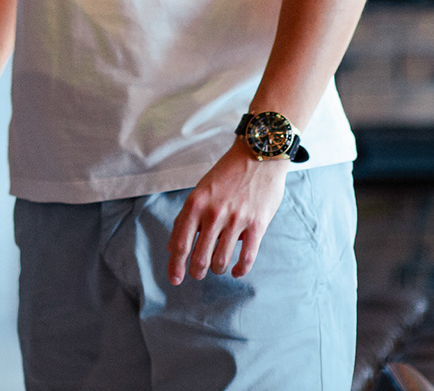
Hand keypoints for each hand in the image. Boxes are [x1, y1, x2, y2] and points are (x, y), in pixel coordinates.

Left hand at [166, 140, 287, 284]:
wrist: (259, 156)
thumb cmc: (227, 173)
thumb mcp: (201, 190)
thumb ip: (188, 216)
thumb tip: (175, 246)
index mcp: (195, 204)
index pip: (180, 243)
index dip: (176, 265)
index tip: (175, 278)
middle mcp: (213, 213)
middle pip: (199, 256)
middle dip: (196, 271)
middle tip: (197, 274)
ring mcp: (236, 220)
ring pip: (221, 260)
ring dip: (217, 269)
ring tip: (218, 268)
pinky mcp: (257, 225)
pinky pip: (246, 257)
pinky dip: (239, 269)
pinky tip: (236, 271)